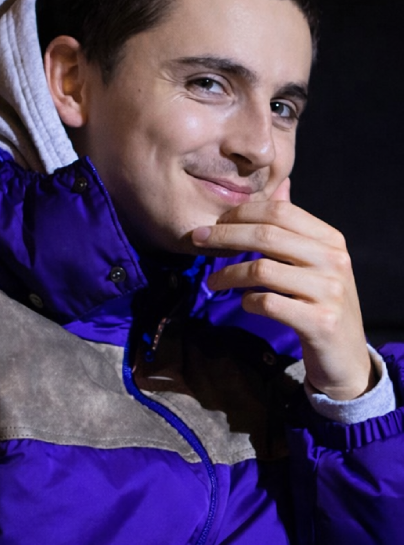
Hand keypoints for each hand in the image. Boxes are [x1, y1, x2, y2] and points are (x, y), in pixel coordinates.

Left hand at [191, 179, 373, 399]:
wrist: (346, 357)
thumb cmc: (322, 305)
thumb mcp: (317, 263)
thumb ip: (297, 228)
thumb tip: (281, 187)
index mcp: (330, 240)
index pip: (280, 211)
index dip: (242, 213)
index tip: (215, 222)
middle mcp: (333, 260)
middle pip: (267, 235)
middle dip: (224, 235)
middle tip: (197, 240)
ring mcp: (328, 291)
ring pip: (262, 269)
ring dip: (228, 274)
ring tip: (212, 281)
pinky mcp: (319, 322)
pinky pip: (268, 303)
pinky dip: (247, 301)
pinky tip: (244, 303)